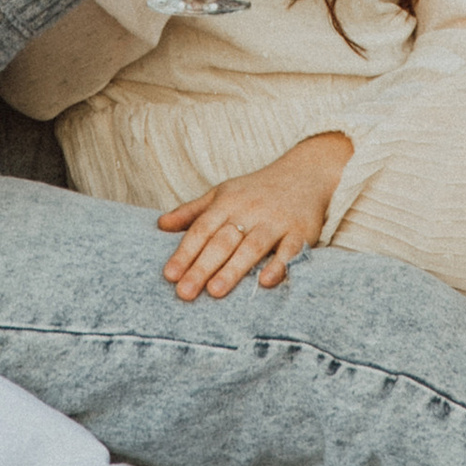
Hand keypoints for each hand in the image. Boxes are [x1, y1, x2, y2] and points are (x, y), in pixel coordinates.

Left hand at [159, 135, 354, 297]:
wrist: (305, 173)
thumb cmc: (256, 190)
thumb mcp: (222, 193)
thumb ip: (192, 211)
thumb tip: (160, 225)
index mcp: (227, 202)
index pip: (201, 229)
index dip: (185, 252)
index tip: (169, 276)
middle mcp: (250, 211)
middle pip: (222, 241)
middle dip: (202, 267)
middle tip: (185, 293)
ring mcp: (275, 221)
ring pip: (252, 246)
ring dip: (233, 269)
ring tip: (215, 292)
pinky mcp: (300, 231)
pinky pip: (290, 250)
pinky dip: (279, 265)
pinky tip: (265, 282)